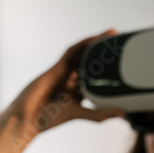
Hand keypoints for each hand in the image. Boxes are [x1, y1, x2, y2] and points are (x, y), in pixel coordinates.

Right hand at [4, 29, 127, 138]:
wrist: (28, 116)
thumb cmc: (49, 117)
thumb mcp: (79, 114)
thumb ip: (99, 113)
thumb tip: (123, 112)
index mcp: (78, 91)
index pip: (97, 76)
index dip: (110, 68)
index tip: (125, 63)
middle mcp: (73, 79)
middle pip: (92, 61)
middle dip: (106, 51)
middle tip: (122, 42)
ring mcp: (65, 72)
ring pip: (83, 53)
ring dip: (96, 42)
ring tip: (111, 34)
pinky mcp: (57, 67)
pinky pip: (72, 51)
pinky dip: (83, 44)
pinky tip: (94, 38)